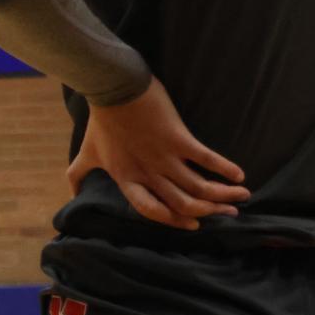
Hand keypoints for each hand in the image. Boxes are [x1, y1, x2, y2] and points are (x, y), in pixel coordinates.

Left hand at [68, 77, 248, 231]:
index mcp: (127, 179)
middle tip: (228, 213)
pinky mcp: (178, 139)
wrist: (114, 89)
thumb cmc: (101, 121)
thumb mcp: (86, 154)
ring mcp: (164, 157)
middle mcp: (148, 174)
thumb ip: (78, 177)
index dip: (173, 220)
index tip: (192, 225)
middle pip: (183, 203)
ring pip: (198, 187)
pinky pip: (206, 159)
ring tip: (242, 196)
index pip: (151, 211)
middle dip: (208, 211)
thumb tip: (72, 195)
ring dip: (222, 195)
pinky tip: (240, 175)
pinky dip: (225, 169)